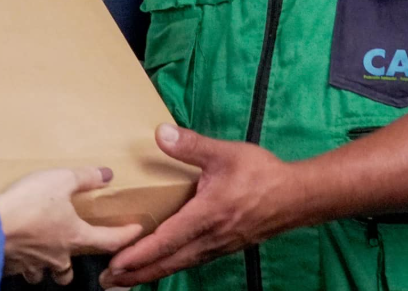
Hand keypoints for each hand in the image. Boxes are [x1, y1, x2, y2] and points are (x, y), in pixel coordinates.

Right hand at [0, 167, 143, 285]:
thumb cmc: (28, 205)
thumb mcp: (60, 180)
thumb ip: (84, 177)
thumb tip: (106, 174)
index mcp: (74, 236)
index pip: (109, 240)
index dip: (125, 236)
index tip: (135, 232)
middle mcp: (57, 256)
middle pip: (70, 271)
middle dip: (72, 266)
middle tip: (72, 251)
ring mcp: (33, 264)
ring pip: (44, 274)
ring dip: (46, 266)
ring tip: (43, 253)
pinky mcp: (11, 264)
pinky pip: (21, 268)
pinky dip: (22, 261)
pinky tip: (17, 248)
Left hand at [99, 125, 301, 287]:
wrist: (299, 197)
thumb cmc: (263, 174)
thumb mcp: (225, 153)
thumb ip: (191, 145)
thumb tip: (161, 133)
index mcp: (208, 215)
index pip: (167, 239)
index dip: (140, 253)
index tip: (116, 263)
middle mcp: (211, 237)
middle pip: (168, 262)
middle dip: (137, 273)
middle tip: (108, 281)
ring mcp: (219, 246)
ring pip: (179, 265)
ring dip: (151, 273)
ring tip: (126, 280)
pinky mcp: (225, 247)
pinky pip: (192, 261)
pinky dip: (170, 267)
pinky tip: (161, 266)